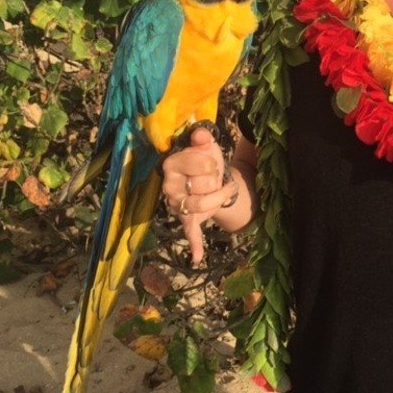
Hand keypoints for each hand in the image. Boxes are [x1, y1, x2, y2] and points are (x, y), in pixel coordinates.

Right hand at [160, 126, 238, 264]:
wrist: (209, 179)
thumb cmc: (204, 161)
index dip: (211, 164)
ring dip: (218, 198)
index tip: (211, 163)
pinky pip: (189, 232)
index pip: (200, 164)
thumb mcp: (206, 146)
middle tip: (214, 178)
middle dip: (215, 180)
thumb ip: (203, 137)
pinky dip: (195, 245)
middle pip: (203, 185)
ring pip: (201, 204)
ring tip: (223, 192)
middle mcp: (169, 186)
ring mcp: (176, 205)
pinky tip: (198, 257)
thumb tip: (201, 135)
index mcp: (171, 164)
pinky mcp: (186, 219)